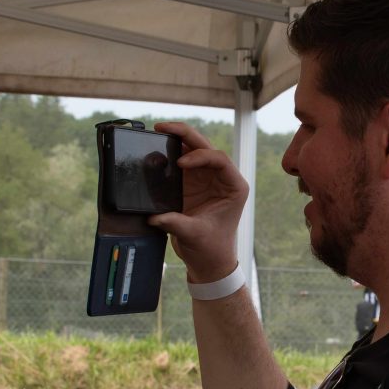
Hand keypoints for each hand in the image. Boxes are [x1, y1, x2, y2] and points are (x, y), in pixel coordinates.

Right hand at [148, 122, 247, 282]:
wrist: (208, 261)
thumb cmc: (211, 249)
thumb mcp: (195, 236)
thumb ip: (176, 224)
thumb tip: (155, 216)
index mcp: (234, 187)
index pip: (219, 159)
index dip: (200, 156)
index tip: (180, 164)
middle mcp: (222, 178)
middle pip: (205, 147)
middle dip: (185, 134)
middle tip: (163, 127)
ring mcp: (206, 179)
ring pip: (193, 150)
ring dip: (176, 139)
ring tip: (157, 131)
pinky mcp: (191, 183)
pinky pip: (180, 162)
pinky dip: (168, 154)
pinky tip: (154, 148)